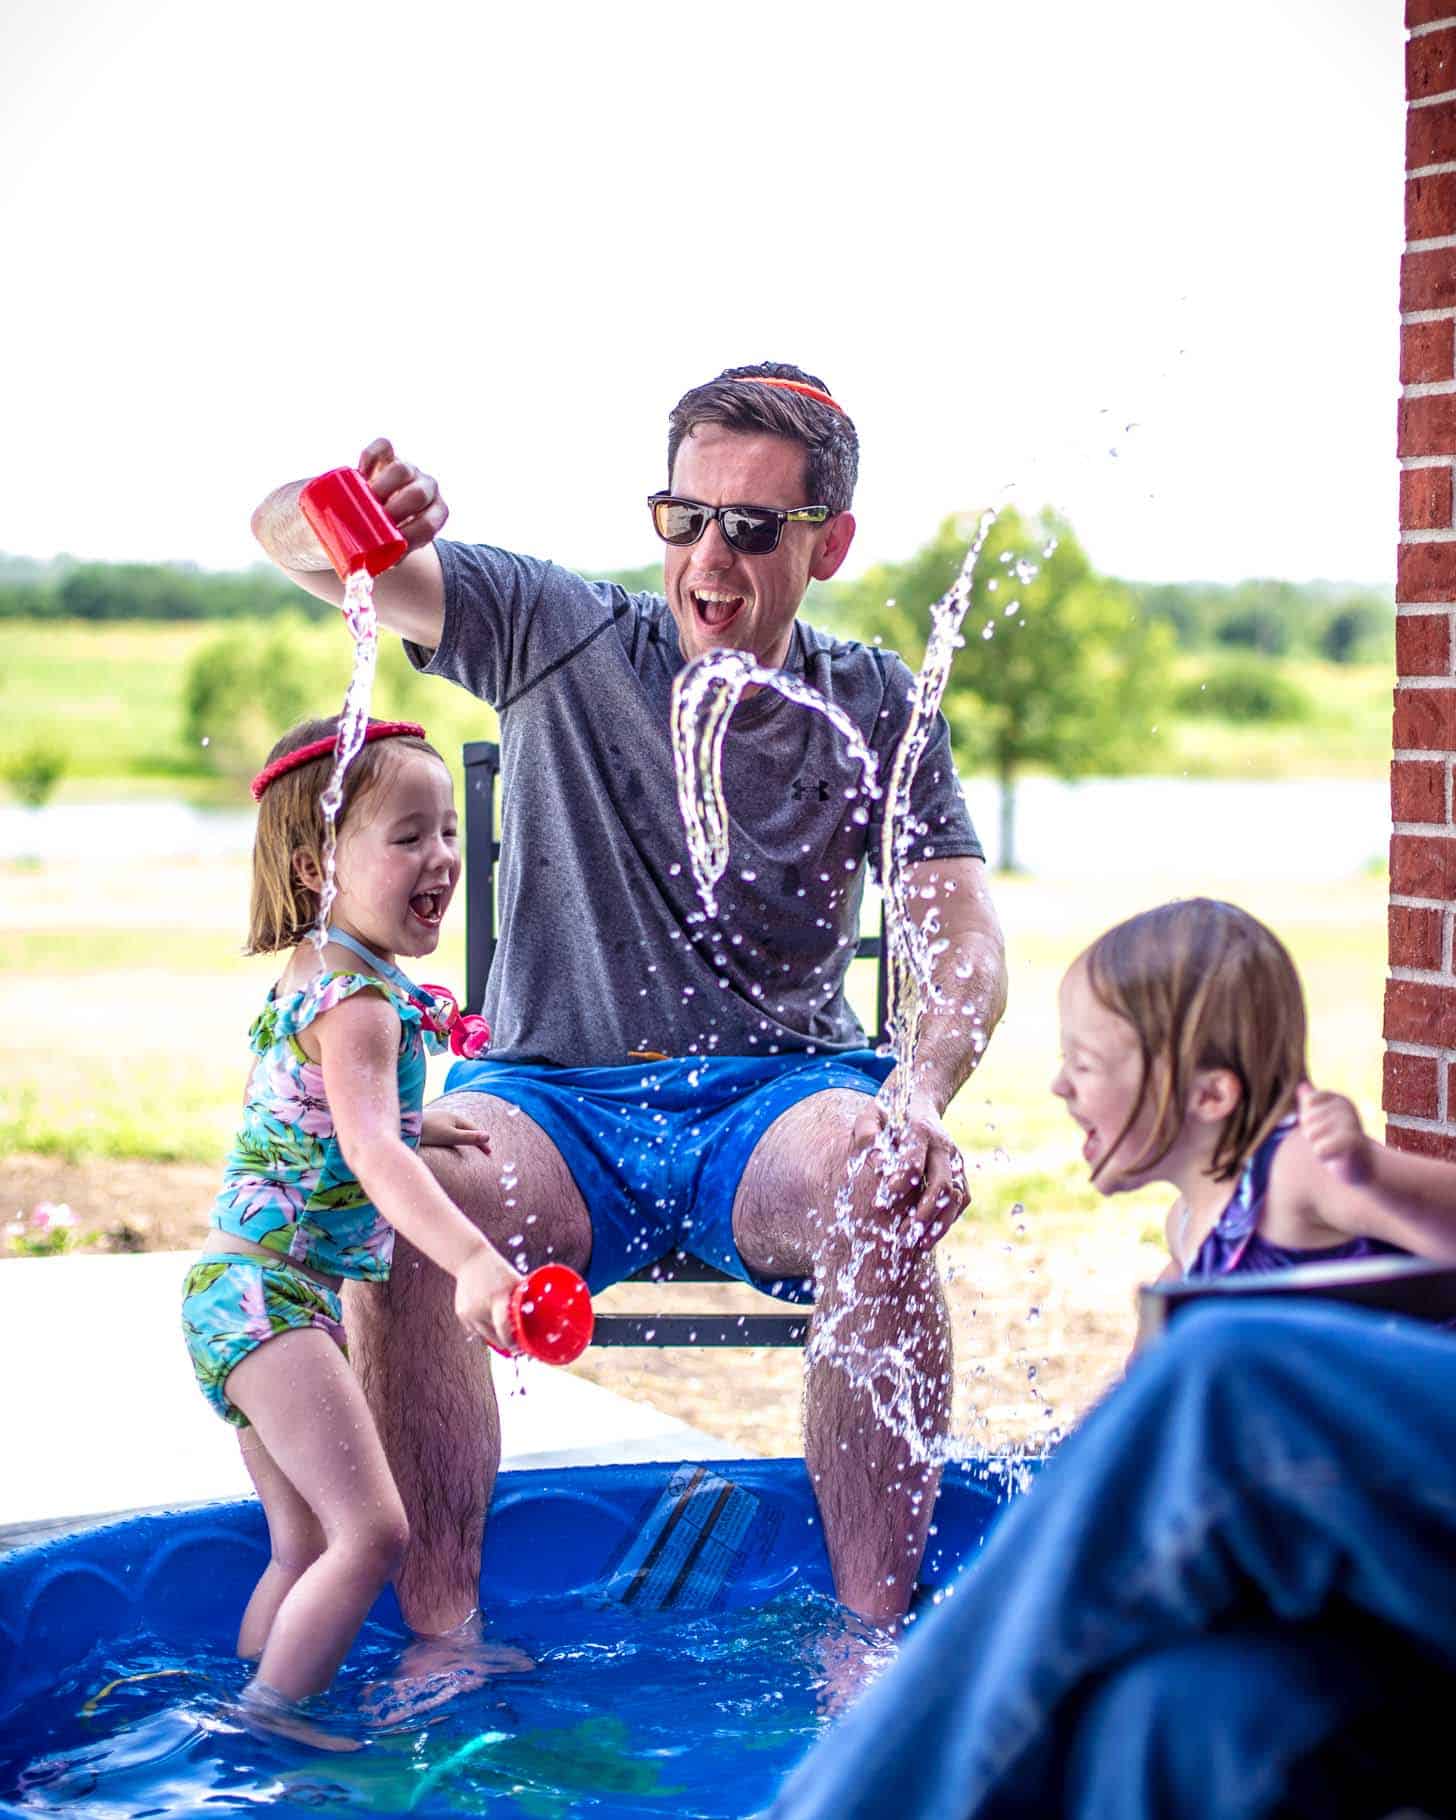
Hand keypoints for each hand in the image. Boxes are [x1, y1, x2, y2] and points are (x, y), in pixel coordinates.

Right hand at [358, 437, 448, 553]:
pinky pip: (383, 447)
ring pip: (402, 469)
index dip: (411, 534)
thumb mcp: (391, 551)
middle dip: (397, 508)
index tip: (391, 541)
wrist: (374, 508)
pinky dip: (371, 457)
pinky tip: (361, 472)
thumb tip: (364, 577)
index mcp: (436, 513)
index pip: (429, 524)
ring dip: (383, 485)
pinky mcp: (388, 454)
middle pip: (418, 494)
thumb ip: (385, 561)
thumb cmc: (384, 535)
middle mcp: (427, 488)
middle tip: (376, 519)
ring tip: (366, 500)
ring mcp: (409, 469)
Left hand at [421, 1103, 491, 1152]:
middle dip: (475, 1138)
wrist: (402, 1126)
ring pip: (455, 1129)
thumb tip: (488, 1136)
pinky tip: (447, 1144)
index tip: (489, 1154)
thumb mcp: (450, 1136)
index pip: (474, 1129)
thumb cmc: (427, 1131)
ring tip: (468, 1149)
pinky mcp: (427, 1125)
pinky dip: (452, 1138)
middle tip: (483, 1151)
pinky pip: (445, 1131)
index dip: (482, 1141)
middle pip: (466, 1128)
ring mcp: (437, 1119)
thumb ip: (469, 1138)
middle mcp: (447, 1116)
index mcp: (455, 1117)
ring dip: (464, 1138)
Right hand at [454, 1247, 521, 1352]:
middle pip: (493, 1337)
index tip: (520, 1348)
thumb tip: (544, 1310)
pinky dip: (484, 1330)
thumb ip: (524, 1296)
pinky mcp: (461, 1313)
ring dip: (494, 1338)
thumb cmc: (498, 1269)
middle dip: (505, 1344)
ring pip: (483, 1336)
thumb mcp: (514, 1280)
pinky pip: (474, 1330)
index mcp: (496, 1299)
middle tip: (517, 1347)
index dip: (512, 1342)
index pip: (503, 1328)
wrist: (470, 1258)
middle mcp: (480, 1308)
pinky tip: (491, 1326)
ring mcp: (468, 1312)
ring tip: (505, 1338)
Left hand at [851, 1086, 968, 1247]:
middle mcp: (943, 1146)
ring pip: (957, 1196)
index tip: (881, 1203)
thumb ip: (867, 1138)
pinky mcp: (960, 1171)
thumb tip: (878, 1165)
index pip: (913, 1163)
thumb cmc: (887, 1114)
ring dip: (940, 1222)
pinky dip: (950, 1219)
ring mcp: (955, 1159)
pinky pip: (962, 1198)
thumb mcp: (869, 1118)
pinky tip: (931, 1234)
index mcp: (920, 1130)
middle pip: (941, 1183)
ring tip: (920, 1244)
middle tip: (904, 1235)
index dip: (899, 1185)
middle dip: (924, 1213)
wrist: (918, 1100)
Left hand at [1297, 1081, 1372, 1186]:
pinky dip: (1323, 1156)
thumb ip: (1311, 1104)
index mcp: (1339, 1099)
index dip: (1309, 1119)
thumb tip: (1301, 1085)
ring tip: (1334, 1150)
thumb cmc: (1338, 1144)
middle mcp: (1347, 1107)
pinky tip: (1337, 1157)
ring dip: (1318, 1147)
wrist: (1362, 1168)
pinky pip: (1320, 1148)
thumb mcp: (1321, 1122)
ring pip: (1311, 1134)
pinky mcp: (1353, 1141)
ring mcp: (1351, 1123)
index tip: (1324, 1128)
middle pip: (1307, 1119)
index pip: (1308, 1102)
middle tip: (1331, 1142)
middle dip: (1312, 1136)